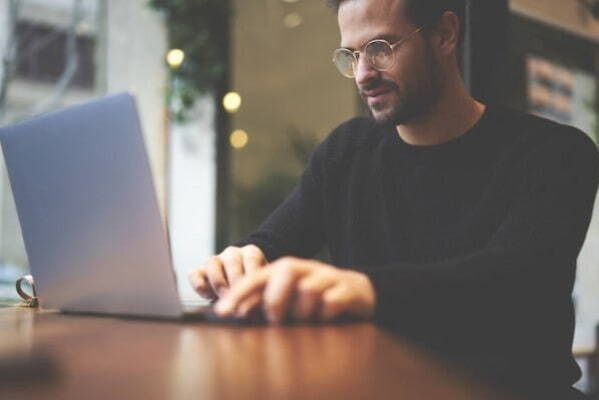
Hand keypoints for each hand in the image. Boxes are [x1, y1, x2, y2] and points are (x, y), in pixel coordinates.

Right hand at [188, 244, 266, 299]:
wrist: (242, 290)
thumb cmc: (257, 290)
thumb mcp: (264, 287)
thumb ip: (263, 291)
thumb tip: (260, 306)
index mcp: (251, 253)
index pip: (252, 258)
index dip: (252, 275)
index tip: (253, 292)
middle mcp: (232, 254)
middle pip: (232, 261)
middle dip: (235, 281)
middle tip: (239, 297)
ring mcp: (215, 261)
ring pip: (212, 263)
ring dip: (218, 281)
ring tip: (224, 297)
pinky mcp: (200, 272)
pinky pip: (195, 273)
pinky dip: (197, 281)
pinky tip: (204, 292)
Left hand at [213, 256, 376, 322]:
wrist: (358, 292)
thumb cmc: (315, 300)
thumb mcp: (288, 299)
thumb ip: (263, 302)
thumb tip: (238, 310)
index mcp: (286, 270)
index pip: (257, 277)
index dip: (239, 293)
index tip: (222, 312)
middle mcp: (305, 269)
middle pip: (285, 272)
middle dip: (276, 299)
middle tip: (277, 319)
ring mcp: (327, 277)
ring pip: (308, 289)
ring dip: (303, 311)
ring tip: (308, 320)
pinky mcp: (346, 289)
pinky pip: (331, 302)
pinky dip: (326, 315)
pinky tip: (327, 318)